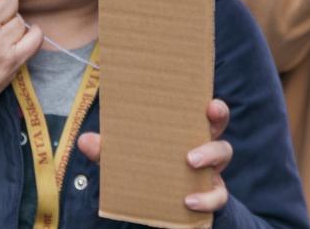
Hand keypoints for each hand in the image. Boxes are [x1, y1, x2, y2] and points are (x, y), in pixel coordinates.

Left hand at [78, 99, 233, 214]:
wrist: (160, 210)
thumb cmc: (146, 172)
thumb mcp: (125, 161)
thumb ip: (107, 152)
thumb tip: (85, 140)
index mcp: (184, 131)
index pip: (200, 110)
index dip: (210, 103)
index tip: (207, 99)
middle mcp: (202, 146)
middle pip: (219, 123)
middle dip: (218, 116)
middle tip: (209, 116)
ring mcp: (210, 171)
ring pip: (224, 154)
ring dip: (209, 154)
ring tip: (190, 160)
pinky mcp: (211, 196)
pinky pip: (218, 197)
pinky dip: (206, 199)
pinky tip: (189, 201)